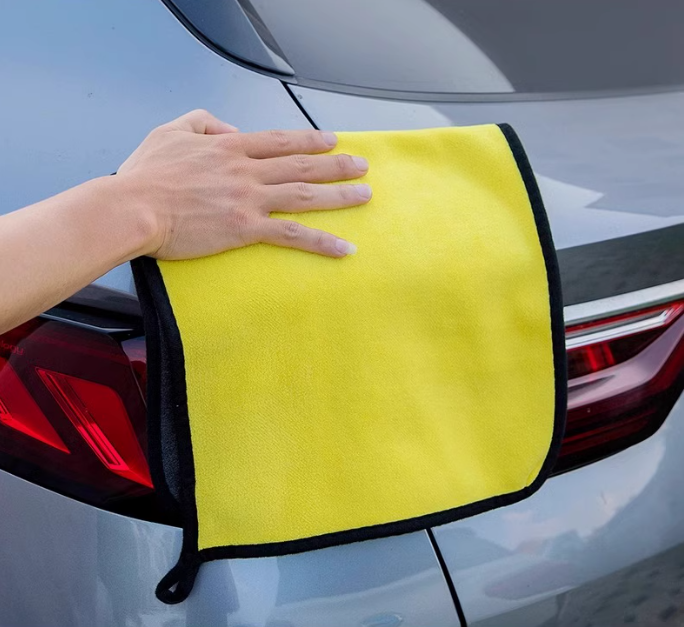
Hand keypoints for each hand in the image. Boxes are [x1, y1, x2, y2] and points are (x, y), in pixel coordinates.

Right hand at [117, 109, 370, 259]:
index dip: (310, 139)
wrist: (133, 208)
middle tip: (363, 165)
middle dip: (337, 164)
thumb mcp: (170, 131)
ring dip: (340, 195)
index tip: (333, 140)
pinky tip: (346, 247)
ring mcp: (250, 199)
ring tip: (365, 194)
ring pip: (305, 195)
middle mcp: (248, 171)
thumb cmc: (146, 175)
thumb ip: (202, 122)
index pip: (280, 141)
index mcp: (230, 148)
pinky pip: (293, 235)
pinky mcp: (247, 229)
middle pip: (302, 165)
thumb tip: (230, 131)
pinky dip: (323, 242)